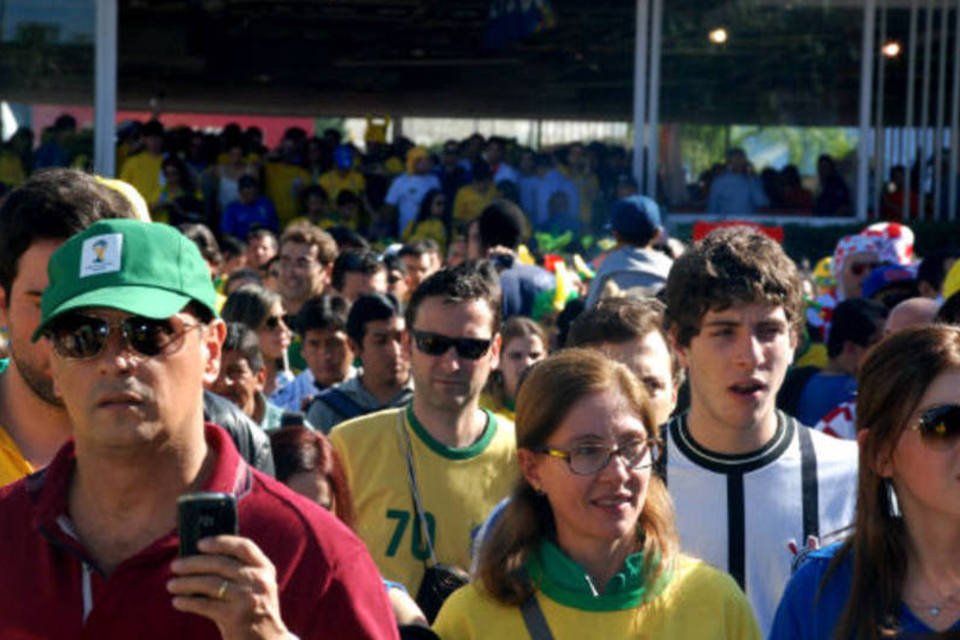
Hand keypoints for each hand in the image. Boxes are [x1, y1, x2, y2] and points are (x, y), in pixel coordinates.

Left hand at [168, 535, 289, 639]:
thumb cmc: (254, 610)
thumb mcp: (256, 586)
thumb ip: (239, 570)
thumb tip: (199, 558)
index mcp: (265, 569)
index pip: (243, 547)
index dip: (221, 542)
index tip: (200, 543)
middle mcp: (258, 581)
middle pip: (220, 563)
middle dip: (193, 563)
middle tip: (175, 566)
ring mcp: (247, 598)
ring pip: (210, 583)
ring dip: (186, 583)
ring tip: (171, 585)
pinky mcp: (235, 617)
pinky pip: (205, 605)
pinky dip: (188, 602)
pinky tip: (178, 601)